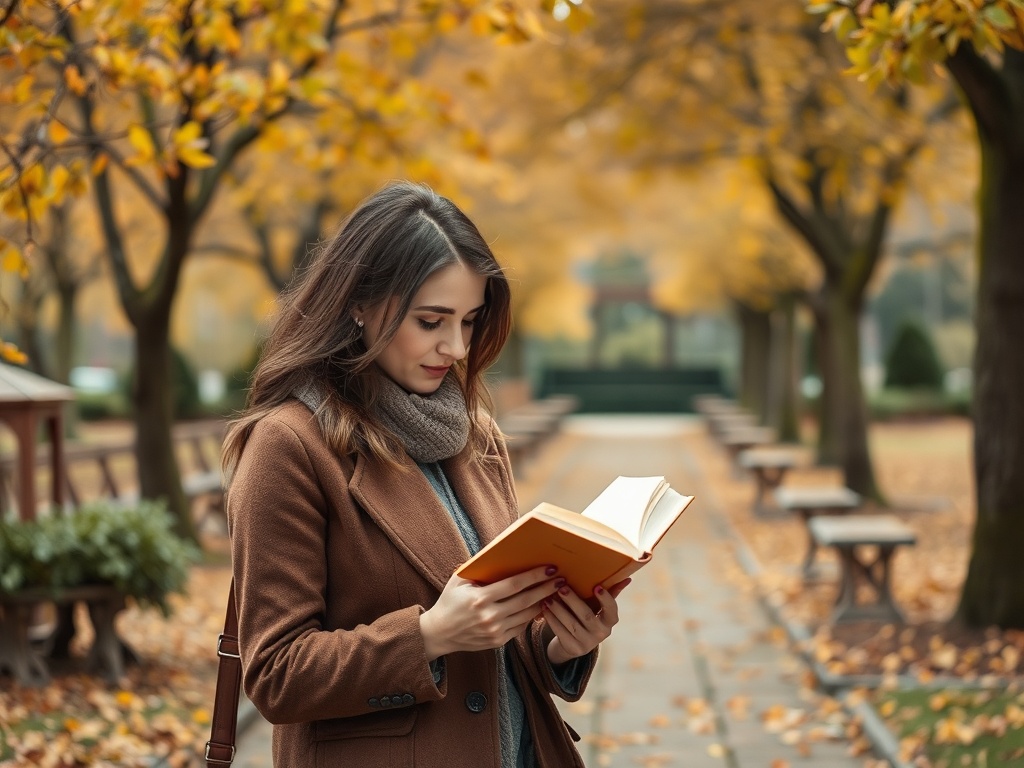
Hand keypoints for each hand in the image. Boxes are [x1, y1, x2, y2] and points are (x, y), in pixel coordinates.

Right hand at [420, 565, 561, 660]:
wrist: (439, 633)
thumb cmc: (450, 601)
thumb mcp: (459, 581)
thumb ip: (480, 568)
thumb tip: (502, 552)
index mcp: (480, 598)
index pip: (514, 585)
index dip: (534, 576)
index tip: (549, 568)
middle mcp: (489, 616)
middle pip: (526, 600)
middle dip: (546, 588)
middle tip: (561, 579)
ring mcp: (495, 631)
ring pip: (527, 615)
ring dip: (543, 603)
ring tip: (555, 592)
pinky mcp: (498, 642)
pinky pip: (520, 627)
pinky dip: (531, 616)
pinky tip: (539, 606)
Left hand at [543, 579, 630, 664]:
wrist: (574, 642)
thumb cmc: (588, 616)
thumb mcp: (598, 607)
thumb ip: (611, 592)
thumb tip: (627, 577)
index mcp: (610, 621)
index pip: (612, 610)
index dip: (606, 599)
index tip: (597, 586)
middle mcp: (601, 633)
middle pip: (587, 616)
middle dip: (573, 601)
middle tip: (562, 587)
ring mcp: (587, 643)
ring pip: (571, 624)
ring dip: (559, 610)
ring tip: (548, 597)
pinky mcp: (573, 649)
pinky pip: (561, 632)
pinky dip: (552, 619)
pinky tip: (544, 608)